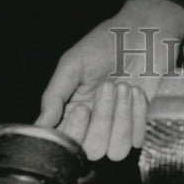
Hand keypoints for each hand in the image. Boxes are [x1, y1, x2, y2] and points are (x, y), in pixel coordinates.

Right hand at [35, 0, 183, 160]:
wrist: (143, 32)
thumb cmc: (106, 43)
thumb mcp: (73, 62)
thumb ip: (54, 95)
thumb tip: (40, 125)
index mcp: (70, 111)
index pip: (65, 143)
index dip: (74, 131)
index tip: (81, 107)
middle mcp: (93, 124)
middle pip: (93, 150)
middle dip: (102, 119)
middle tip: (107, 86)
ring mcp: (117, 127)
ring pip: (116, 151)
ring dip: (122, 117)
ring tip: (124, 86)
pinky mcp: (140, 124)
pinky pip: (137, 139)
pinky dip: (138, 113)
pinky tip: (136, 90)